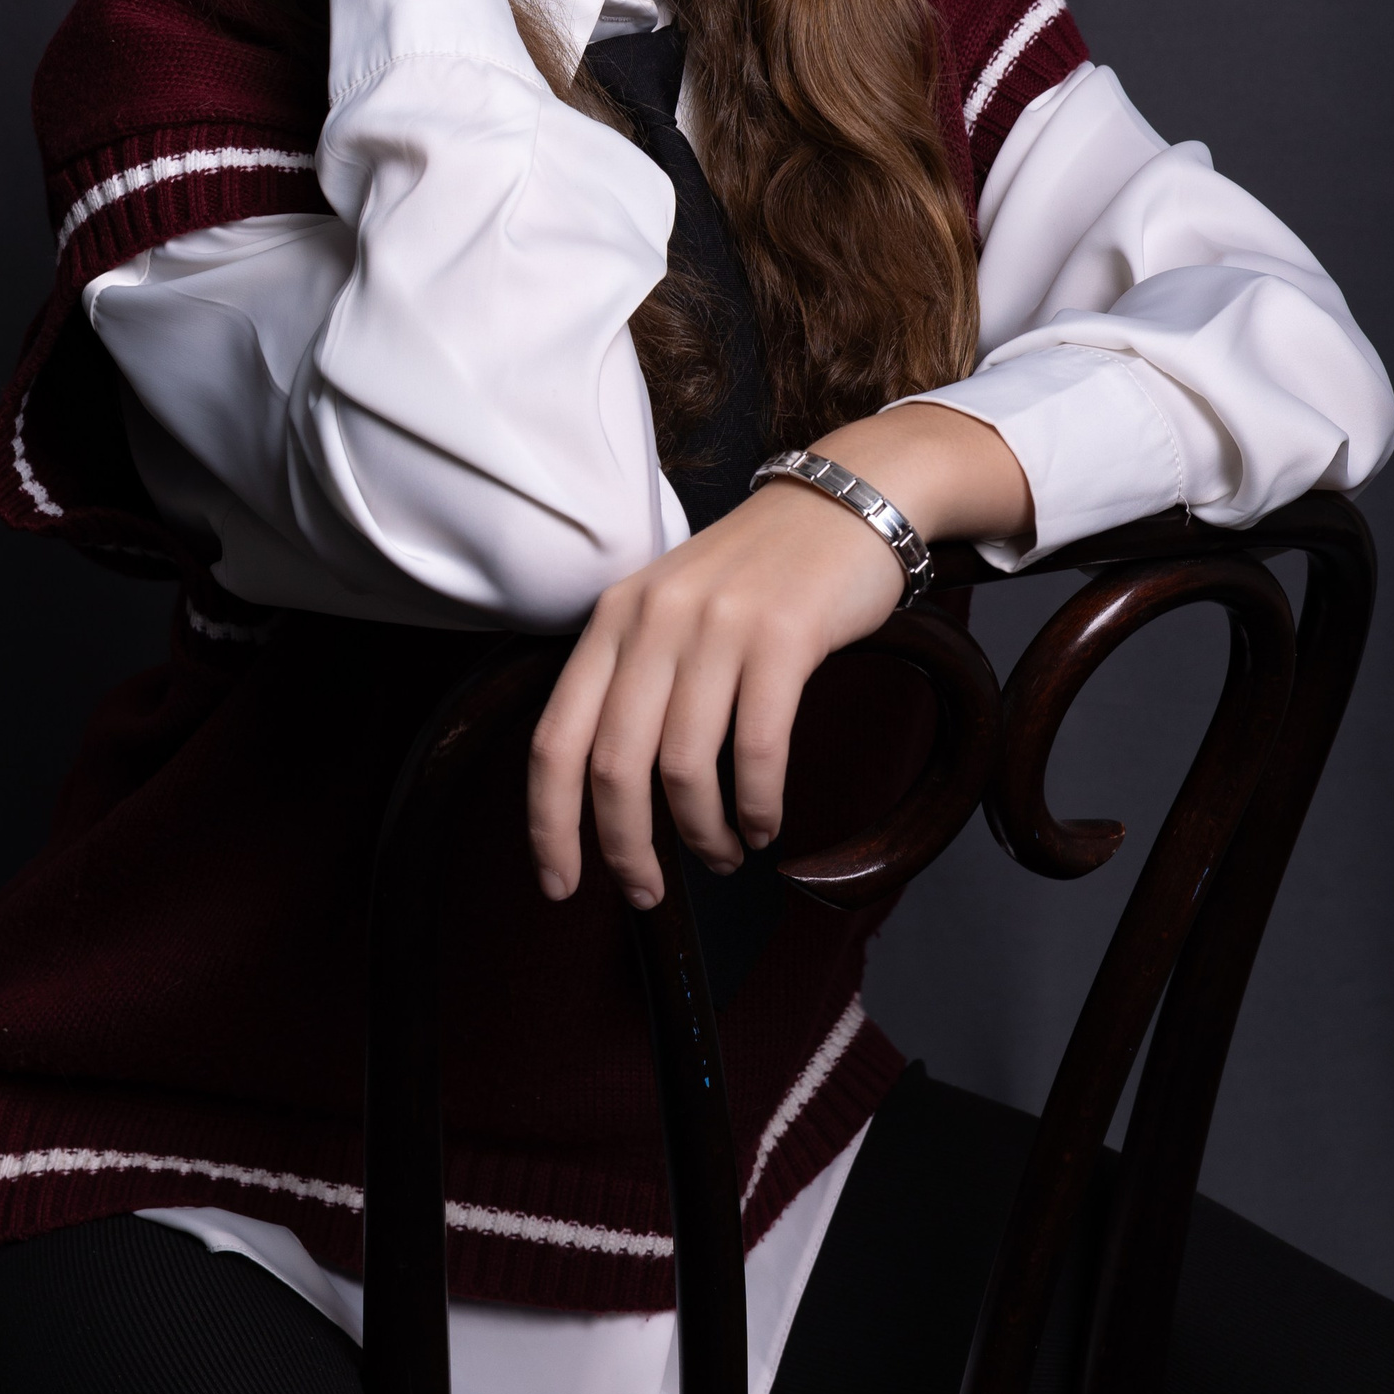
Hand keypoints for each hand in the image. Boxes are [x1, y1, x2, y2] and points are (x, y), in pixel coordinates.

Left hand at [527, 403, 1030, 908]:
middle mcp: (653, 620)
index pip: (555, 737)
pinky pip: (756, 749)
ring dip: (702, 834)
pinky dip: (756, 805)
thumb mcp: (671, 605)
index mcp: (612, 618)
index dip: (548, 823)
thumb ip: (634, 676)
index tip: (559, 884)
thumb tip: (607, 788)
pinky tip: (763, 824)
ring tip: (722, 853)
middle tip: (648, 893)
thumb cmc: (757, 572)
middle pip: (613, 767)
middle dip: (626, 848)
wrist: (845, 500)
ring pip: (684, 768)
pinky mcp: (784, 637)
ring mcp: (718, 626)